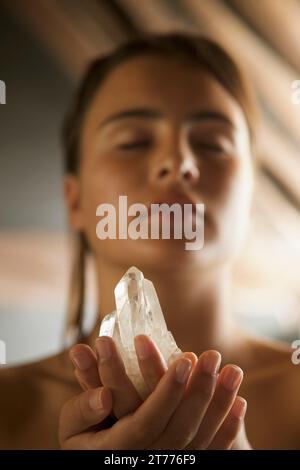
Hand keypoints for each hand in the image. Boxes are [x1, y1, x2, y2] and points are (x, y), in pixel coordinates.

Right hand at [60, 336, 249, 448]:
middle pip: (180, 428)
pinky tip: (240, 402)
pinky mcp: (183, 463)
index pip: (146, 420)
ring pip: (200, 438)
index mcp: (118, 448)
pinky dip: (228, 429)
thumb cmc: (85, 441)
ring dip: (219, 403)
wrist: (106, 460)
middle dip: (199, 390)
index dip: (166, 392)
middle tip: (212, 355)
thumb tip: (104, 393)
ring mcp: (168, 463)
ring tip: (233, 369)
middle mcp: (148, 459)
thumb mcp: (72, 429)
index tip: (183, 358)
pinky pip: (212, 451)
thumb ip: (82, 409)